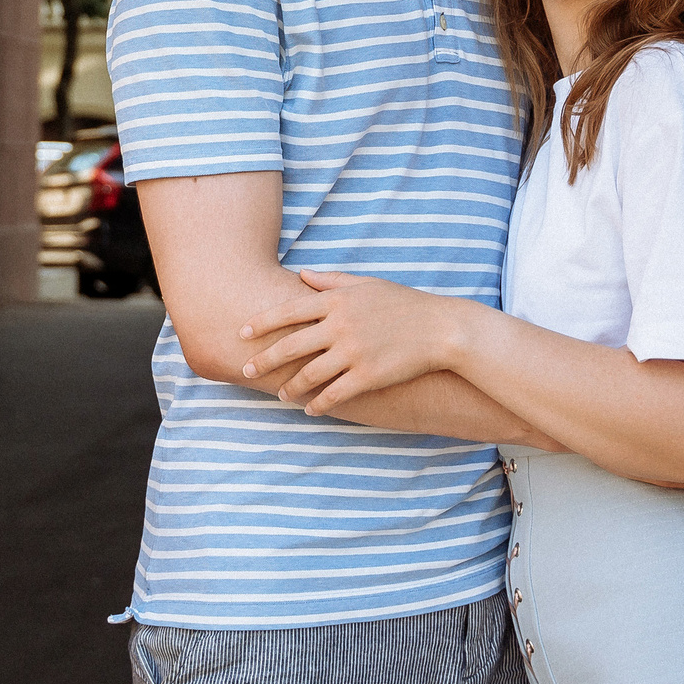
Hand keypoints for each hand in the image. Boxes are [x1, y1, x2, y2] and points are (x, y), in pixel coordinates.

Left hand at [237, 271, 475, 415]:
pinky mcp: (368, 376)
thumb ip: (331, 280)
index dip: (262, 323)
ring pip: (309, 374)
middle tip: (246, 369)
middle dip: (264, 359)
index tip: (241, 332)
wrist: (441, 328)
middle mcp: (340, 325)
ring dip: (290, 387)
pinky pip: (334, 394)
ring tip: (281, 394)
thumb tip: (301, 274)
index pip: (289, 311)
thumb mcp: (366, 284)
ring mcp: (353, 352)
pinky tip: (311, 409)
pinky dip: (318, 404)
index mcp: (337, 300)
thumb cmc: (403, 303)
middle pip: (291, 345)